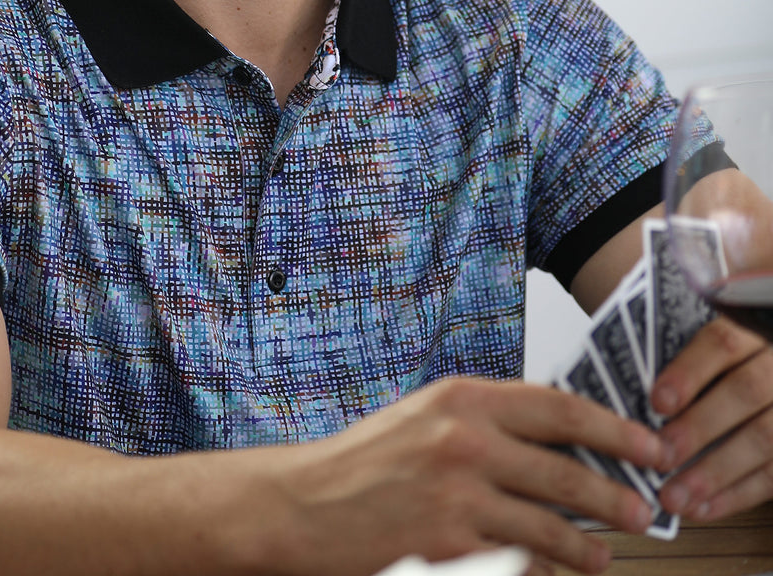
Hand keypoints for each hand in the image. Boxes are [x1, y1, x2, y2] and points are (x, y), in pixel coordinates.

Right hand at [276, 377, 661, 575]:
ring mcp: (458, 494)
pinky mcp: (450, 546)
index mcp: (461, 398)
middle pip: (566, 468)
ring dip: (587, 544)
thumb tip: (557, 445)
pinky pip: (518, 562)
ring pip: (550, 524)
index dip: (614, 428)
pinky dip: (542, 570)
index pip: (558, 406)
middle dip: (615, 494)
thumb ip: (485, 425)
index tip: (650, 446)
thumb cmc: (364, 461)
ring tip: (604, 556)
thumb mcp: (426, 419)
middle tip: (646, 510)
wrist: (305, 504)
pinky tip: (553, 572)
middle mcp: (464, 439)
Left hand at [653, 317, 772, 520]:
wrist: (756, 375)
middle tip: (660, 455)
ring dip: (716, 473)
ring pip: (765, 439)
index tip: (657, 402)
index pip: (722, 342)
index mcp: (751, 328)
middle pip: (745, 392)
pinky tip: (703, 509)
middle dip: (699, 428)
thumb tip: (624, 389)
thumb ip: (671, 355)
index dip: (689, 372)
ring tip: (674, 496)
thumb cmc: (711, 364)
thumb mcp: (697, 343)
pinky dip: (738, 495)